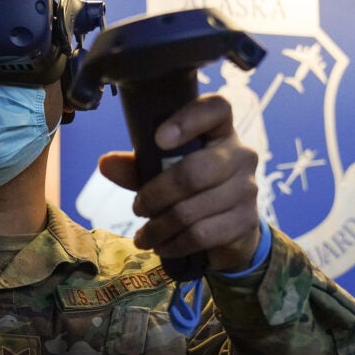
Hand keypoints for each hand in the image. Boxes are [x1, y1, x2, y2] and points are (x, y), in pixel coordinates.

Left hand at [98, 94, 260, 272]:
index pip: (217, 109)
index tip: (159, 139)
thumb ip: (138, 165)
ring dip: (159, 227)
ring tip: (143, 236)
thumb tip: (106, 164)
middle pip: (195, 171)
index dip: (188, 119)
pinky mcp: (246, 221)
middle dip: (156, 194)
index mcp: (221, 130)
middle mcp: (241, 155)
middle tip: (138, 208)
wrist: (232, 229)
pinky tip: (161, 246)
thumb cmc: (194, 189)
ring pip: (192, 210)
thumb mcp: (166, 171)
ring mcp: (248, 189)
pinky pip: (201, 234)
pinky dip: (174, 244)